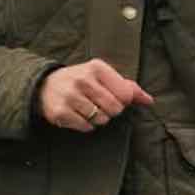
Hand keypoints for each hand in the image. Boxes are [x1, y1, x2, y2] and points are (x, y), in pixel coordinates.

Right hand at [38, 59, 152, 132]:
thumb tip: (149, 100)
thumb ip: (127, 87)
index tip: (113, 97)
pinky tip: (78, 114)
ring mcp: (71, 96)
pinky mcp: (62, 112)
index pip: (125, 94)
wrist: (45, 86)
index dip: (123, 101)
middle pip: (115, 109)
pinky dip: (86, 125)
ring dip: (98, 119)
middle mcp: (83, 80)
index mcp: (96, 68)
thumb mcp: (102, 76)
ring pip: (102, 119)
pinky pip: (87, 127)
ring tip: (87, 108)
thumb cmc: (81, 81)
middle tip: (99, 104)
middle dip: (111, 111)